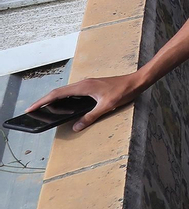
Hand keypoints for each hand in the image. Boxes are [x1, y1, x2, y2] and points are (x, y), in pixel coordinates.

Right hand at [26, 72, 143, 131]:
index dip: (42, 101)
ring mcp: (87, 84)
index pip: (57, 94)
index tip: (31, 108)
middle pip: (58, 92)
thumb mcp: (106, 106)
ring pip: (65, 92)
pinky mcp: (91, 86)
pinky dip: (64, 98)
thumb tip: (76, 127)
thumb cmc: (123, 91)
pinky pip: (73, 92)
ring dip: (54, 99)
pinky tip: (63, 105)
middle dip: (44, 101)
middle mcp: (83, 83)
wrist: (136, 81)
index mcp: (83, 87)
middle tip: (32, 110)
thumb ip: (90, 117)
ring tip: (43, 108)